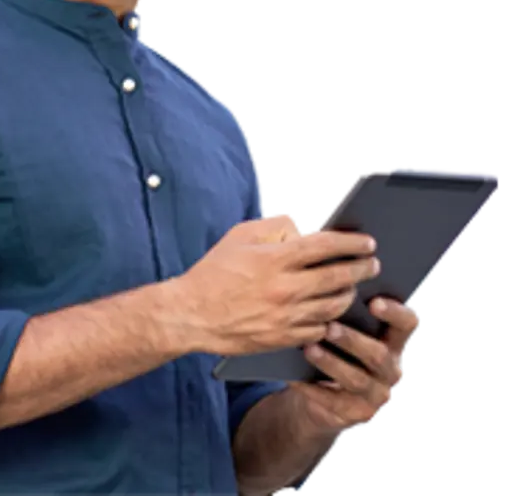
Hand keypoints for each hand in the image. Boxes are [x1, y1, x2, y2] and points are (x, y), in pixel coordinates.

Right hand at [174, 214, 379, 355]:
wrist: (192, 314)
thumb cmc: (214, 272)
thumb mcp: (240, 236)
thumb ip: (274, 226)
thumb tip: (302, 226)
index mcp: (274, 259)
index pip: (325, 247)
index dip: (350, 242)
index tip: (366, 242)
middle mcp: (284, 288)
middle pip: (337, 277)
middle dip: (361, 268)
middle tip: (372, 263)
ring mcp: (286, 316)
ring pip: (334, 305)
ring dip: (349, 293)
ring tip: (352, 286)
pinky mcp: (283, 338)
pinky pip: (319, 329)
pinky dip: (330, 319)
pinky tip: (331, 311)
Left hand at [291, 297, 420, 431]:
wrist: (321, 396)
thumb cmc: (333, 348)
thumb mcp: (344, 329)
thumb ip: (344, 309)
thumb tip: (329, 277)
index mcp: (392, 341)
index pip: (406, 324)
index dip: (394, 312)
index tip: (373, 301)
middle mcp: (391, 368)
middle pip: (378, 354)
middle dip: (352, 340)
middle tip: (329, 327)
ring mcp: (377, 394)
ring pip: (356, 379)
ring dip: (331, 363)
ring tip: (308, 349)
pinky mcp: (358, 414)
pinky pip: (334, 401)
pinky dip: (312, 388)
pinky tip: (293, 376)